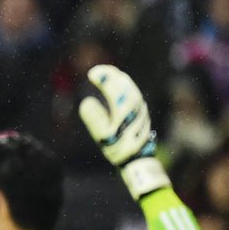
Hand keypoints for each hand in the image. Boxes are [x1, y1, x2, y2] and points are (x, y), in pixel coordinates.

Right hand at [78, 64, 169, 198]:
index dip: (104, 79)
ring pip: (131, 88)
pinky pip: (134, 94)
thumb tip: (86, 102)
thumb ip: (94, 118)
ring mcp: (140, 109)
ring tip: (108, 74)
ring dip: (119, 79)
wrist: (137, 159)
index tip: (92, 73)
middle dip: (112, 75)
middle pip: (124, 85)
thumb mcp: (102, 136)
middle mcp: (134, 107)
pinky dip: (125, 87)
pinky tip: (119, 87)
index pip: (114, 88)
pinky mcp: (141, 113)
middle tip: (99, 70)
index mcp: (124, 111)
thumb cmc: (118, 148)